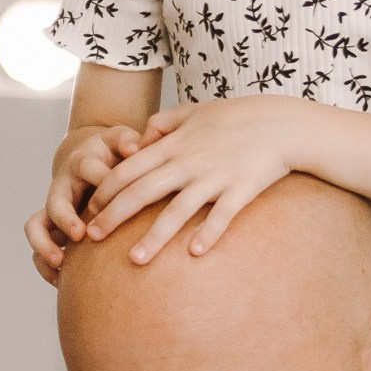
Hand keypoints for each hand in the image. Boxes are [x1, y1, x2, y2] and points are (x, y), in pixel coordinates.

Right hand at [26, 127, 143, 280]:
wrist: (88, 156)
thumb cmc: (112, 151)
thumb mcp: (121, 139)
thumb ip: (128, 141)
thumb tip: (136, 146)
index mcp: (82, 162)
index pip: (87, 168)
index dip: (99, 180)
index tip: (113, 196)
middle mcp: (63, 186)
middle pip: (54, 200)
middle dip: (64, 218)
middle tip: (79, 234)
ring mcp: (55, 209)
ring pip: (36, 226)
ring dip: (45, 246)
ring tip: (60, 264)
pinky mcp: (52, 228)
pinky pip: (40, 249)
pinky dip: (47, 267)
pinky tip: (63, 282)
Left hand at [82, 96, 318, 261]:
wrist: (281, 123)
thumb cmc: (237, 118)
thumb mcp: (194, 111)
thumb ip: (163, 123)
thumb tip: (139, 139)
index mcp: (174, 145)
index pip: (129, 170)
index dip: (106, 191)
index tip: (89, 210)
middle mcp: (188, 163)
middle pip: (142, 192)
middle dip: (114, 216)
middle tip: (92, 238)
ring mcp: (214, 178)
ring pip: (177, 211)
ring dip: (154, 237)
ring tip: (135, 259)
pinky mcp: (240, 190)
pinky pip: (221, 216)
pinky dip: (208, 233)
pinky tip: (193, 253)